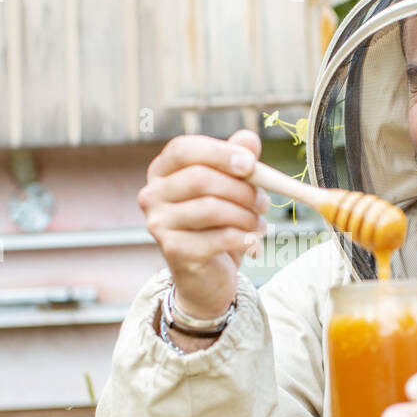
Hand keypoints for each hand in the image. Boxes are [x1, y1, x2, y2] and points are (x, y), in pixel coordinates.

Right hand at [138, 130, 270, 319]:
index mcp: (162, 171)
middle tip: (263, 202)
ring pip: (210, 208)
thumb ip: (238, 161)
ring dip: (246, 216)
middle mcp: (152, 195)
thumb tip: (248, 139)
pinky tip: (251, 240)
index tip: (250, 163)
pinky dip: (243, 238)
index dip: (219, 152)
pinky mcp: (173, 251)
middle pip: (199, 178)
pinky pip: (217, 237)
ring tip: (259, 223)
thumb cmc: (218, 225)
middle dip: (240, 189)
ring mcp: (158, 224)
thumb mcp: (230, 189)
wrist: (207, 276)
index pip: (183, 149)